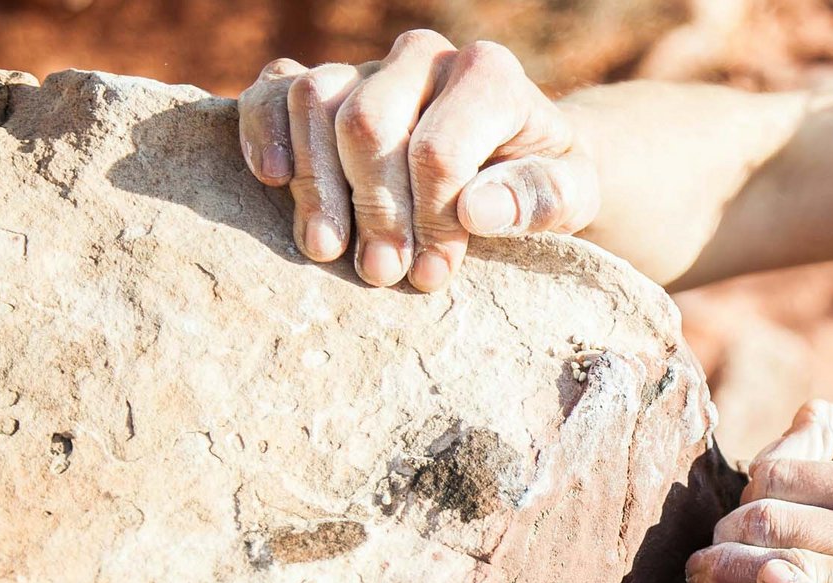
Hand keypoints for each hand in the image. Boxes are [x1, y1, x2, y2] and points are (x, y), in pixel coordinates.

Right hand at [236, 30, 599, 291]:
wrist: (521, 158)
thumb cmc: (542, 179)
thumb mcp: (570, 195)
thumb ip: (537, 199)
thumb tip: (477, 211)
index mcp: (489, 75)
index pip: (438, 149)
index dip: (429, 220)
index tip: (433, 273)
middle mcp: (424, 57)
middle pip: (368, 124)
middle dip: (372, 210)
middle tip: (380, 274)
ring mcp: (370, 66)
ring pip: (315, 101)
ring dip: (316, 185)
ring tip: (327, 250)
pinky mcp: (328, 83)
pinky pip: (274, 87)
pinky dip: (262, 128)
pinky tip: (273, 179)